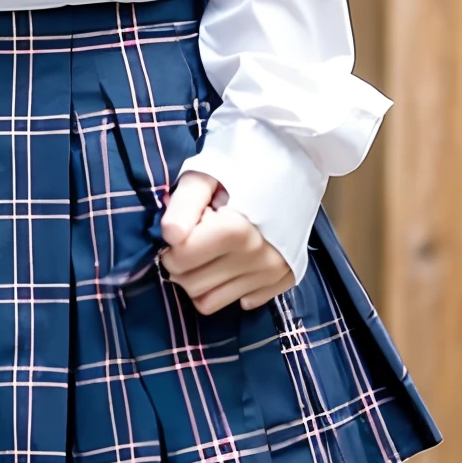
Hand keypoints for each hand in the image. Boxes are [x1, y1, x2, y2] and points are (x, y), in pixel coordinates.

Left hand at [159, 171, 294, 313]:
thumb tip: (169, 237)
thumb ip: (182, 206)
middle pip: (193, 286)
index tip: (179, 228)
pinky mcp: (284, 279)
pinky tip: (231, 260)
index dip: (169, 245)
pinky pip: (243, 302)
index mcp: (236, 229)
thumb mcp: (204, 175)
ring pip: (213, 302)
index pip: (180, 260)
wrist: (292, 160)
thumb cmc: (240, 164)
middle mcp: (257, 257)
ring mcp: (273, 271)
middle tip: (192, 238)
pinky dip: (229, 287)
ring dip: (201, 280)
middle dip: (181, 265)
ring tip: (210, 249)